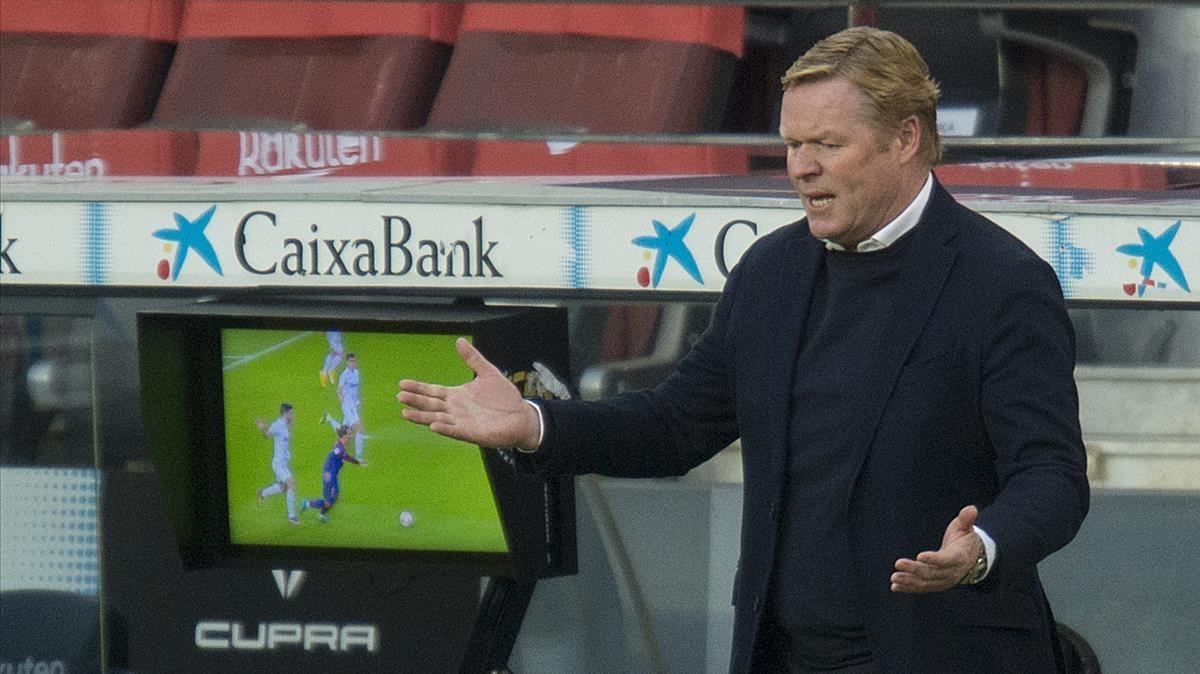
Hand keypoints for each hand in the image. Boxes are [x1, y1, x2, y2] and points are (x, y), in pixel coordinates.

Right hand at [397, 338, 540, 449]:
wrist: (522, 416)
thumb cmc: (504, 397)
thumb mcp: (488, 372)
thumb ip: (473, 358)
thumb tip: (459, 340)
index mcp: (457, 396)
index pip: (433, 391)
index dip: (418, 387)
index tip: (402, 383)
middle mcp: (455, 410)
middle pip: (430, 405)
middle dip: (415, 401)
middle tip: (400, 396)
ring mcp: (462, 422)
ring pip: (437, 419)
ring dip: (422, 417)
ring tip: (405, 413)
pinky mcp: (472, 433)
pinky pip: (455, 431)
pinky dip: (444, 428)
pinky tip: (434, 425)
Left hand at [891, 505, 982, 592]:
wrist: (972, 559)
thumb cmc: (965, 540)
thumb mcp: (965, 528)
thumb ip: (966, 519)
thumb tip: (971, 509)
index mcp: (959, 558)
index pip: (946, 560)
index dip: (933, 559)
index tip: (919, 556)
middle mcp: (952, 572)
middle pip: (932, 572)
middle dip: (914, 569)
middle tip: (898, 563)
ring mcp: (944, 581)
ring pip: (925, 582)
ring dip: (909, 581)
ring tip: (894, 578)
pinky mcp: (936, 585)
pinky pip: (922, 587)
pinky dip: (909, 588)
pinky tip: (895, 587)